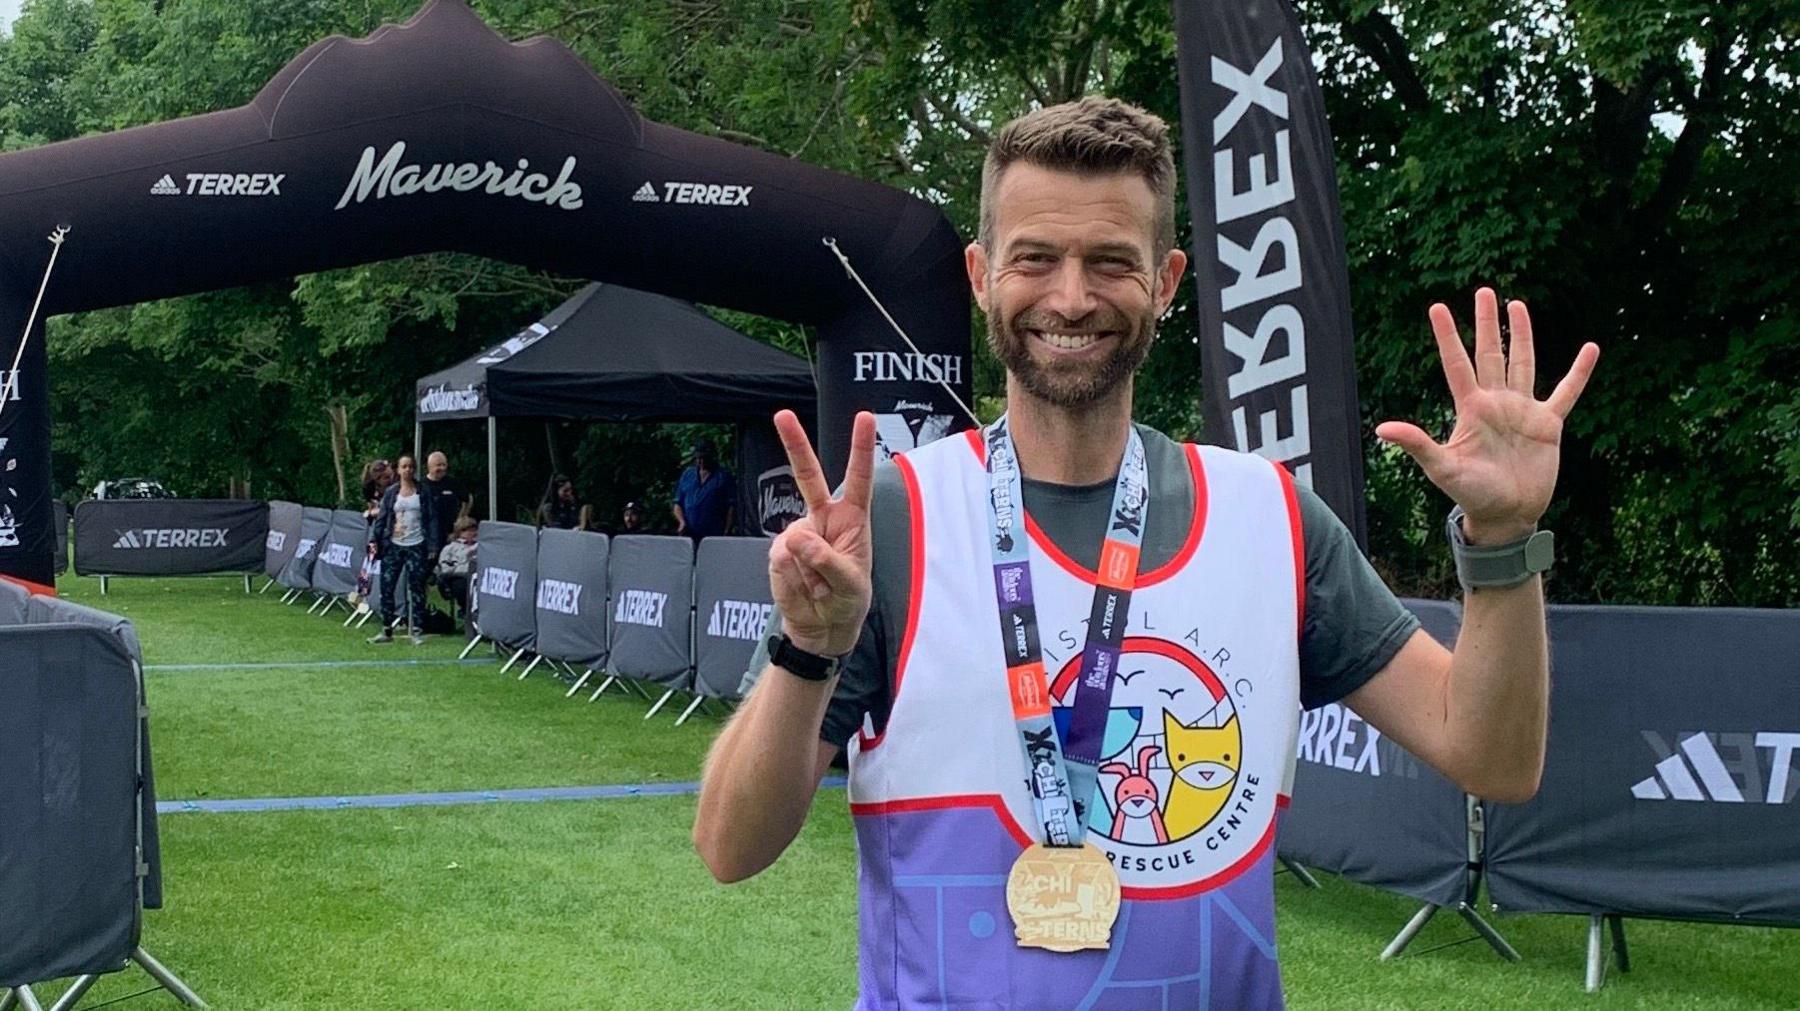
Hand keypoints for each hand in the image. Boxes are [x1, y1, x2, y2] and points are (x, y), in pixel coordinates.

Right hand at [768, 409, 875, 657]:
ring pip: (796, 541)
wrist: (821, 626)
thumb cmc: (847, 600)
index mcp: (851, 518)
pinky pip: (781, 562)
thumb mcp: (850, 585)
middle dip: (794, 443)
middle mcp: (822, 517)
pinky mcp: (777, 553)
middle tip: (782, 414)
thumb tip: (796, 538)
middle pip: (807, 475)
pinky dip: (793, 582)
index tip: (864, 416)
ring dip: (809, 573)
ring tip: (819, 588)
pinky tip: (803, 589)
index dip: (860, 448)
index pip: (857, 478)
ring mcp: (796, 533)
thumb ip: (828, 561)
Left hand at [1376, 288, 1599, 544]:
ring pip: (1523, 363)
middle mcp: (1495, 403)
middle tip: (1485, 290)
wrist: (1506, 515)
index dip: (1448, 336)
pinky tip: (1590, 349)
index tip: (1438, 307)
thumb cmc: (1471, 494)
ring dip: (1522, 335)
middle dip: (1487, 323)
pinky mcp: (1548, 425)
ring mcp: (1523, 411)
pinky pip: (1566, 393)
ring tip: (1518, 305)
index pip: (1456, 364)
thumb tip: (1381, 429)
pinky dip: (1578, 373)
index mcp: (1470, 409)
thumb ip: (1417, 445)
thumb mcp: (1442, 468)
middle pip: (1490, 353)